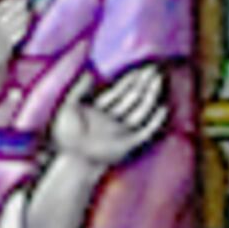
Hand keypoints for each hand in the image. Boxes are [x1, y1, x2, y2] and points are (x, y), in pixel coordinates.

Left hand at [49, 64, 169, 173]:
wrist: (71, 159)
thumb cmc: (66, 135)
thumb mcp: (68, 107)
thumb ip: (79, 89)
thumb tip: (89, 72)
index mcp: (102, 109)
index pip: (120, 90)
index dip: (130, 79)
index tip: (141, 68)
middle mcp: (114, 118)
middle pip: (133, 97)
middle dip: (143, 84)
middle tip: (154, 70)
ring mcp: (122, 130)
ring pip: (141, 110)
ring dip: (150, 96)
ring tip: (158, 82)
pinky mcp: (129, 143)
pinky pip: (146, 130)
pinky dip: (155, 120)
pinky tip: (162, 108)